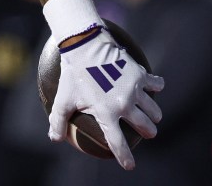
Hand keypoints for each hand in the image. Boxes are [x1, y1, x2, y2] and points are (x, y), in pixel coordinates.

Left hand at [50, 27, 164, 169]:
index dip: (125, 156)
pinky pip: (157, 84)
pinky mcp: (141, 75)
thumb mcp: (63, 99)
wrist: (84, 45)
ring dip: (154, 115)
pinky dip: (157, 86)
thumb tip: (54, 138)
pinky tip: (154, 87)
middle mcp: (124, 104)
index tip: (130, 165)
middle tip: (147, 131)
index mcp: (106, 113)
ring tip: (152, 115)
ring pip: (154, 110)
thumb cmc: (72, 74)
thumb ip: (59, 120)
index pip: (118, 142)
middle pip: (145, 127)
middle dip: (148, 132)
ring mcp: (134, 90)